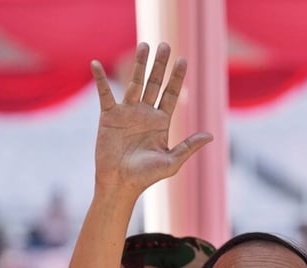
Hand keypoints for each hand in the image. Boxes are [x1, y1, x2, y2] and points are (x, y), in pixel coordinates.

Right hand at [91, 42, 212, 196]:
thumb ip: (189, 146)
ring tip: (144, 45)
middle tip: (165, 45)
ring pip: (133, 83)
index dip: (177, 78)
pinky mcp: (109, 116)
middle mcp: (144, 114)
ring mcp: (127, 113)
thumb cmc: (146, 177)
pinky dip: (100, 79)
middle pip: (154, 83)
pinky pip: (105, 94)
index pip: (171, 94)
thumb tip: (210, 134)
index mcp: (160, 122)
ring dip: (138, 65)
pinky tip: (95, 64)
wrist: (120, 184)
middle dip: (160, 65)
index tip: (183, 60)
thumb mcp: (171, 162)